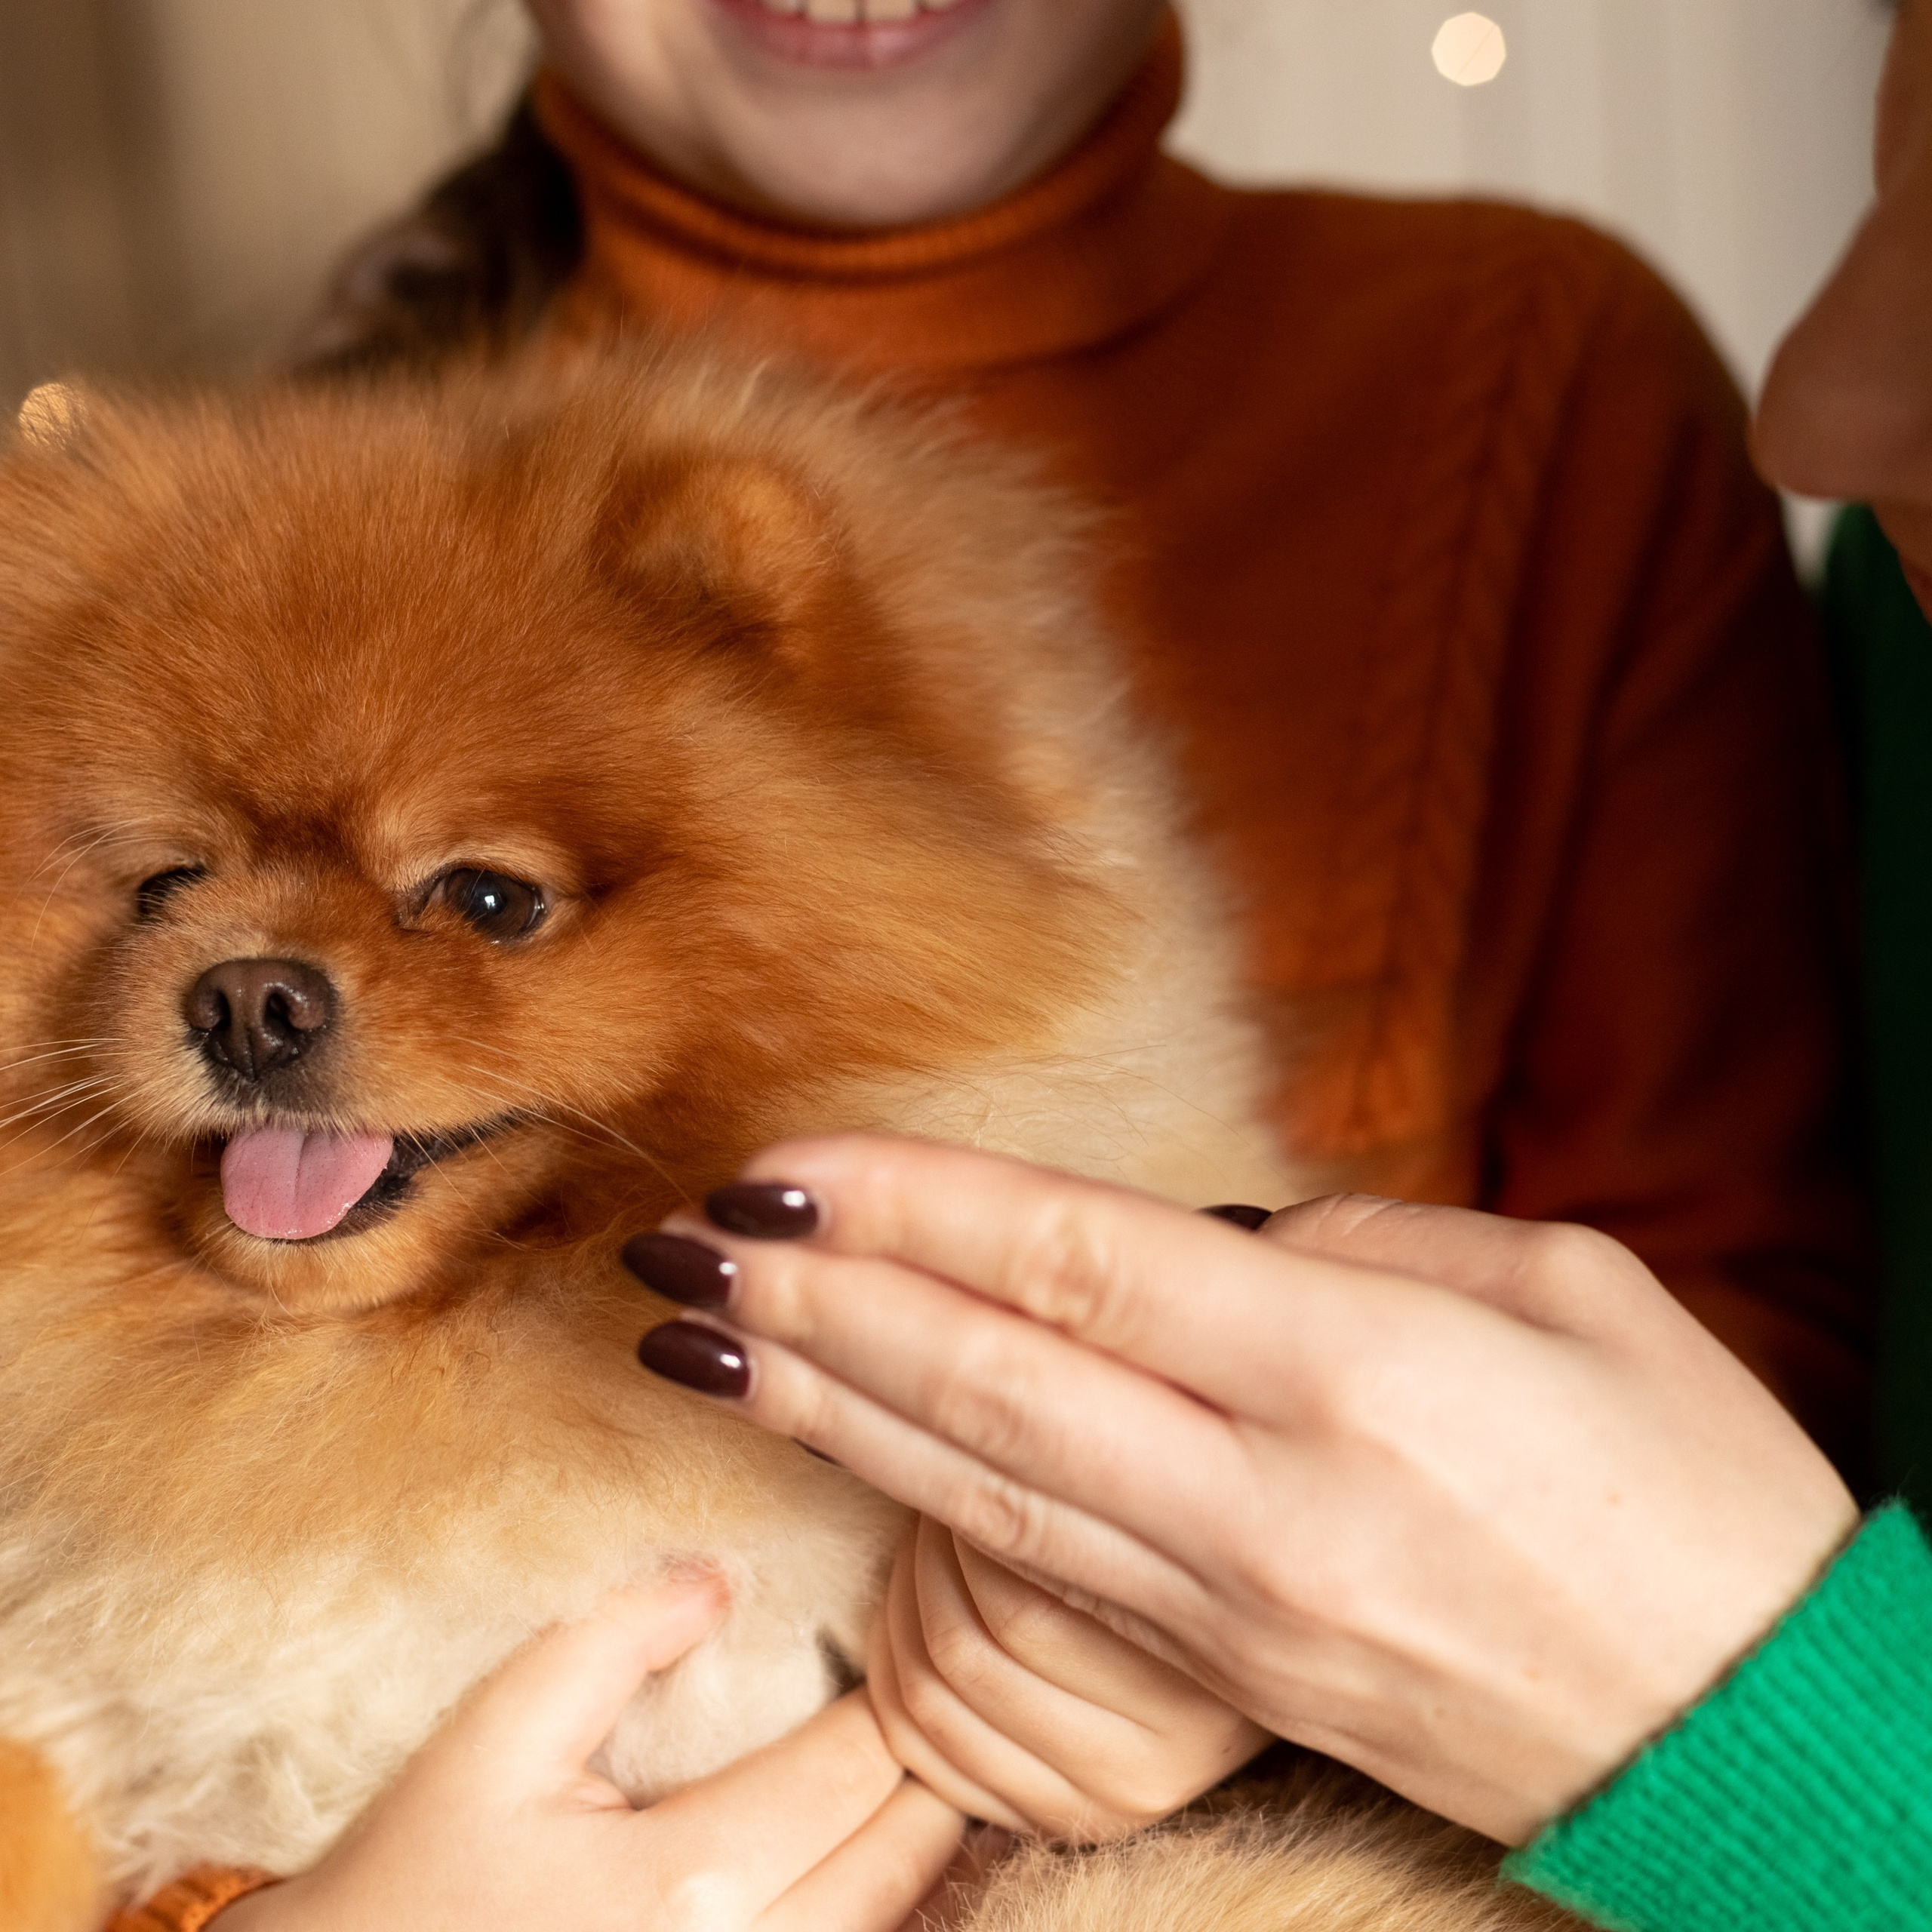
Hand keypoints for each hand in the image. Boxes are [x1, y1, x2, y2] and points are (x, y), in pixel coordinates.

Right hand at [218, 1574, 962, 1931]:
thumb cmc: (407, 1891)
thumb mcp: (490, 1743)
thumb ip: (612, 1644)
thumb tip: (721, 1580)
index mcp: (685, 1888)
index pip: (855, 1767)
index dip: (894, 1690)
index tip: (903, 1631)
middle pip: (904, 1856)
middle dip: (928, 1765)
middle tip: (927, 1684)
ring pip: (892, 1925)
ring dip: (908, 1845)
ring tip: (906, 1766)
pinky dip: (865, 1909)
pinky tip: (850, 1855)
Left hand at [636, 1139, 1859, 1844]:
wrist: (1750, 1733)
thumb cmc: (1684, 1485)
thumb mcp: (1564, 1291)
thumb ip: (1363, 1246)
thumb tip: (1210, 1241)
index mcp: (1352, 1367)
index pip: (1072, 1258)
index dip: (908, 1202)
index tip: (785, 1161)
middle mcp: (1261, 1494)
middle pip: (983, 1373)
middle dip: (811, 1298)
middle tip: (678, 1236)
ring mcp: (1228, 1605)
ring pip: (973, 1484)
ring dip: (817, 1404)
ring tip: (695, 1340)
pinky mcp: (1224, 1678)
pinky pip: (1034, 1574)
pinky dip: (910, 1505)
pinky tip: (833, 1456)